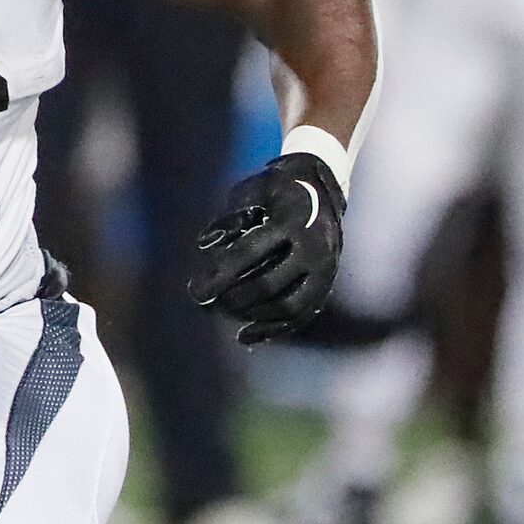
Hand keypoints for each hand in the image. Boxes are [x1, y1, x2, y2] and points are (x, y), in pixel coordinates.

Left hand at [189, 153, 344, 344]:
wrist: (323, 186)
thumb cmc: (278, 189)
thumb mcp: (253, 190)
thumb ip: (229, 217)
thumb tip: (203, 244)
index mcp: (290, 222)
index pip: (249, 253)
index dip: (219, 275)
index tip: (196, 291)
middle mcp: (312, 248)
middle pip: (269, 285)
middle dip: (234, 298)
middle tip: (209, 303)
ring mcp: (325, 269)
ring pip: (289, 306)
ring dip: (253, 316)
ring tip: (226, 313)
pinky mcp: (327, 283)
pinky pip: (303, 315)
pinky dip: (274, 329)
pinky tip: (246, 336)